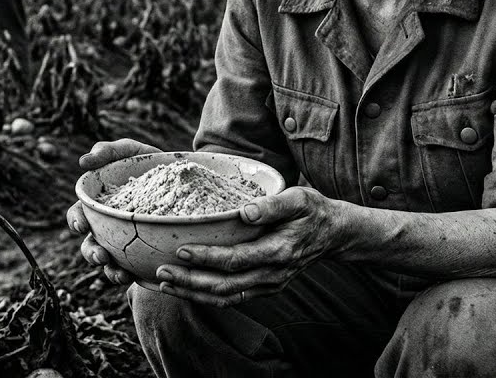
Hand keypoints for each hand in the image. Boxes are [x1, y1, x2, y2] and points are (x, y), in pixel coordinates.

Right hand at [66, 139, 161, 283]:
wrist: (190, 177)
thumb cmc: (152, 163)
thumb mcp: (131, 152)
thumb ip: (108, 151)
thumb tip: (83, 161)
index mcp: (100, 205)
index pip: (79, 215)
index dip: (76, 221)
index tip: (82, 225)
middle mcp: (109, 228)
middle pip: (90, 245)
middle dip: (92, 253)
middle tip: (101, 256)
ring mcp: (126, 244)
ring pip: (110, 264)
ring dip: (110, 272)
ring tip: (120, 273)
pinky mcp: (145, 256)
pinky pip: (137, 271)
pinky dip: (135, 275)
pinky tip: (140, 275)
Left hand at [153, 186, 345, 305]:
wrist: (334, 233)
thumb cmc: (313, 210)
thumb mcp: (298, 198)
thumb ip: (272, 205)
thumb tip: (245, 212)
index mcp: (278, 252)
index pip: (236, 260)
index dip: (207, 258)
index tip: (181, 251)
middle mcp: (272, 274)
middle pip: (224, 286)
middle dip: (190, 281)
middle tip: (161, 272)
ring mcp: (268, 284)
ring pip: (225, 297)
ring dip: (193, 293)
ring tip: (165, 283)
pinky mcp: (265, 286)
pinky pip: (232, 297)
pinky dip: (206, 295)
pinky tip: (187, 287)